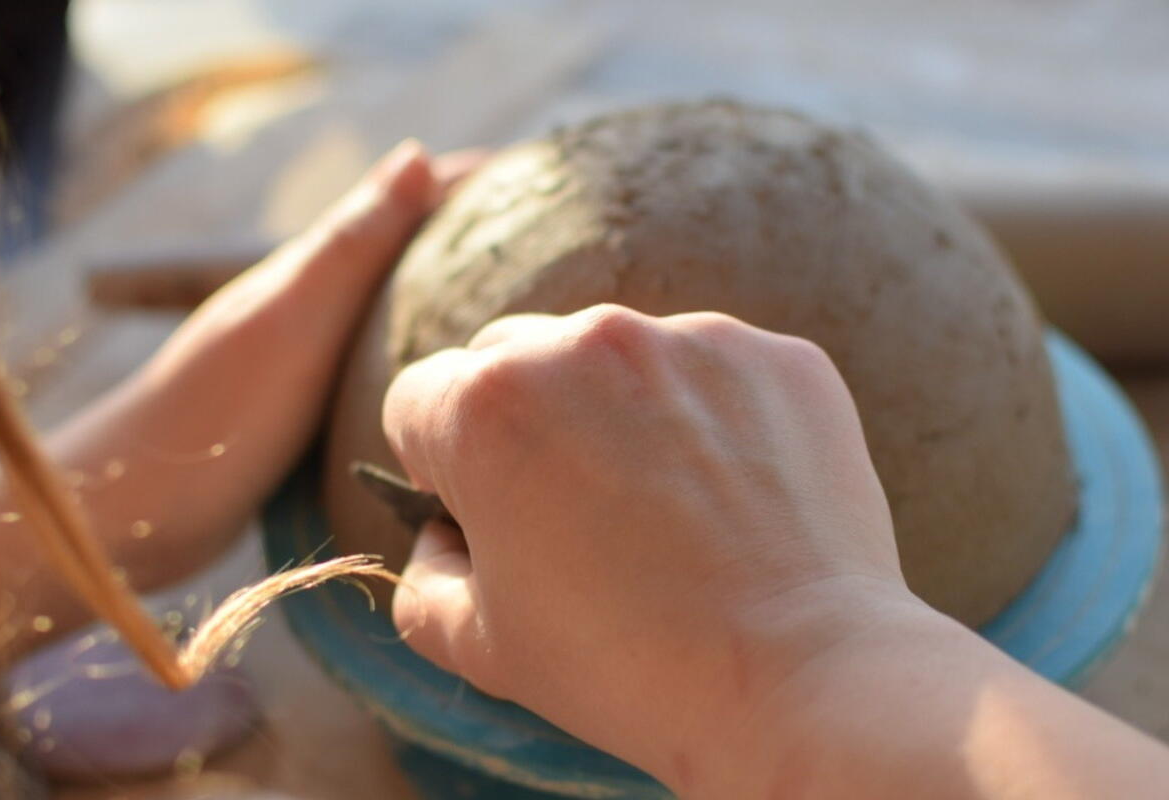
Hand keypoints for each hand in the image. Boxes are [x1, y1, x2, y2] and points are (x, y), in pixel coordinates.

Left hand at [0, 141, 487, 651]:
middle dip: (469, 246)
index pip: (398, 205)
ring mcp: (308, 365)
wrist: (136, 510)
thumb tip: (417, 155)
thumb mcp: (295, 316)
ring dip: (448, 310)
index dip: (462, 185)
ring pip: (393, 321)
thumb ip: (352, 244)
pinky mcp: (308, 419)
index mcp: (309, 272)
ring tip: (517, 326)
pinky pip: (381, 376)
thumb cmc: (217, 411)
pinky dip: (423, 366)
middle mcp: (310, 309)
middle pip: (401, 260)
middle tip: (551, 258)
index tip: (538, 184)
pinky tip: (452, 395)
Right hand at [384, 305, 908, 790]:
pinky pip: (711, 370)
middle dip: (522, 420)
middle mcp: (583, 343)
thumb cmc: (629, 668)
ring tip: (665, 504)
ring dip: (618, 410)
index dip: (437, 463)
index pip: (419, 399)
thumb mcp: (478, 643)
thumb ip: (425, 573)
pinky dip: (708, 415)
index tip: (483, 506)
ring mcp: (690, 340)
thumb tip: (445, 533)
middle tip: (571, 505)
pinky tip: (730, 493)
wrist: (801, 681)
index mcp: (486, 405)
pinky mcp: (776, 356)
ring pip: (616, 356)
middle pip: (512, 357)